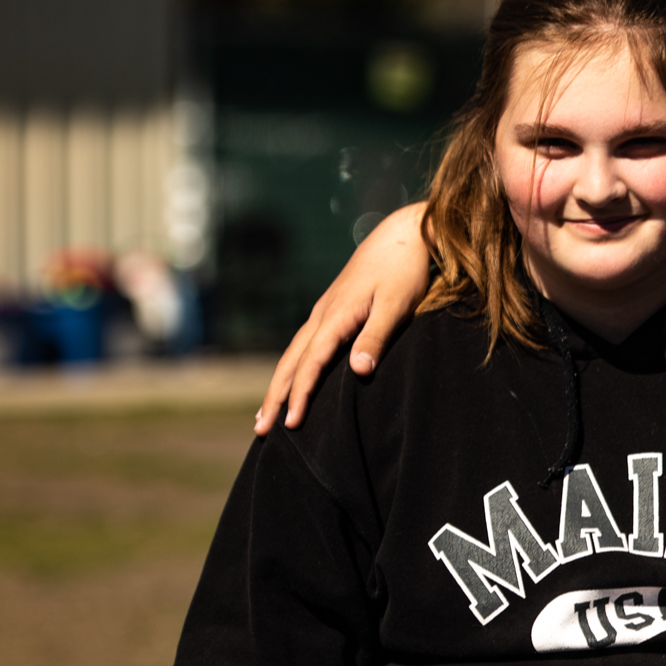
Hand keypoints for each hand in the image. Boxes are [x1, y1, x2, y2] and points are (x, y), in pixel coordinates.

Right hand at [255, 203, 431, 434]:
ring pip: (294, 351)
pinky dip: (293, 365)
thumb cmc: (404, 272)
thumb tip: (358, 370)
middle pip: (291, 361)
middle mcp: (322, 314)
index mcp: (335, 317)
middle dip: (275, 395)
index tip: (291, 424)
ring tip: (268, 412)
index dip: (300, 395)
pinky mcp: (332, 308)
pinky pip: (304, 342)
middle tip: (262, 429)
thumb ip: (376, 338)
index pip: (311, 364)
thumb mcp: (395, 306)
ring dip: (279, 382)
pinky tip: (293, 376)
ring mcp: (324, 310)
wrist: (403, 235)